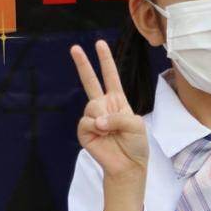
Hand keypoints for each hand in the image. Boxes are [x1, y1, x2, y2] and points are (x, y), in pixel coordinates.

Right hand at [70, 39, 148, 181]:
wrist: (128, 165)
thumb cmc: (135, 145)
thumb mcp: (136, 124)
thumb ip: (118, 117)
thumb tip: (97, 120)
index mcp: (117, 101)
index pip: (110, 77)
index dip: (105, 61)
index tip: (100, 44)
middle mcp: (103, 106)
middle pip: (90, 81)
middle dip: (83, 63)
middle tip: (75, 48)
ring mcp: (92, 118)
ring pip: (92, 105)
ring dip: (103, 118)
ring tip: (109, 131)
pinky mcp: (85, 131)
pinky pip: (86, 122)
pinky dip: (96, 128)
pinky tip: (103, 136)